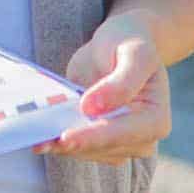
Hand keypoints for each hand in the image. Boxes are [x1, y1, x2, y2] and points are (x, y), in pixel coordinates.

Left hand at [38, 17, 170, 164]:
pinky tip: (42, 136)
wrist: (122, 41)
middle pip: (103, 148)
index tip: (65, 137)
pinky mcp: (101, 142)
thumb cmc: (130, 42)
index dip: (93, 136)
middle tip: (39, 141)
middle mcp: (142, 139)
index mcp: (156, 118)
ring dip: (62, 146)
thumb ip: (120, 82)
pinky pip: (80, 148)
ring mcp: (121, 143)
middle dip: (73, 144)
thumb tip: (92, 108)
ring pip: (88, 152)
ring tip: (36, 138)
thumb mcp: (134, 52)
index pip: (121, 133)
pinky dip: (60, 142)